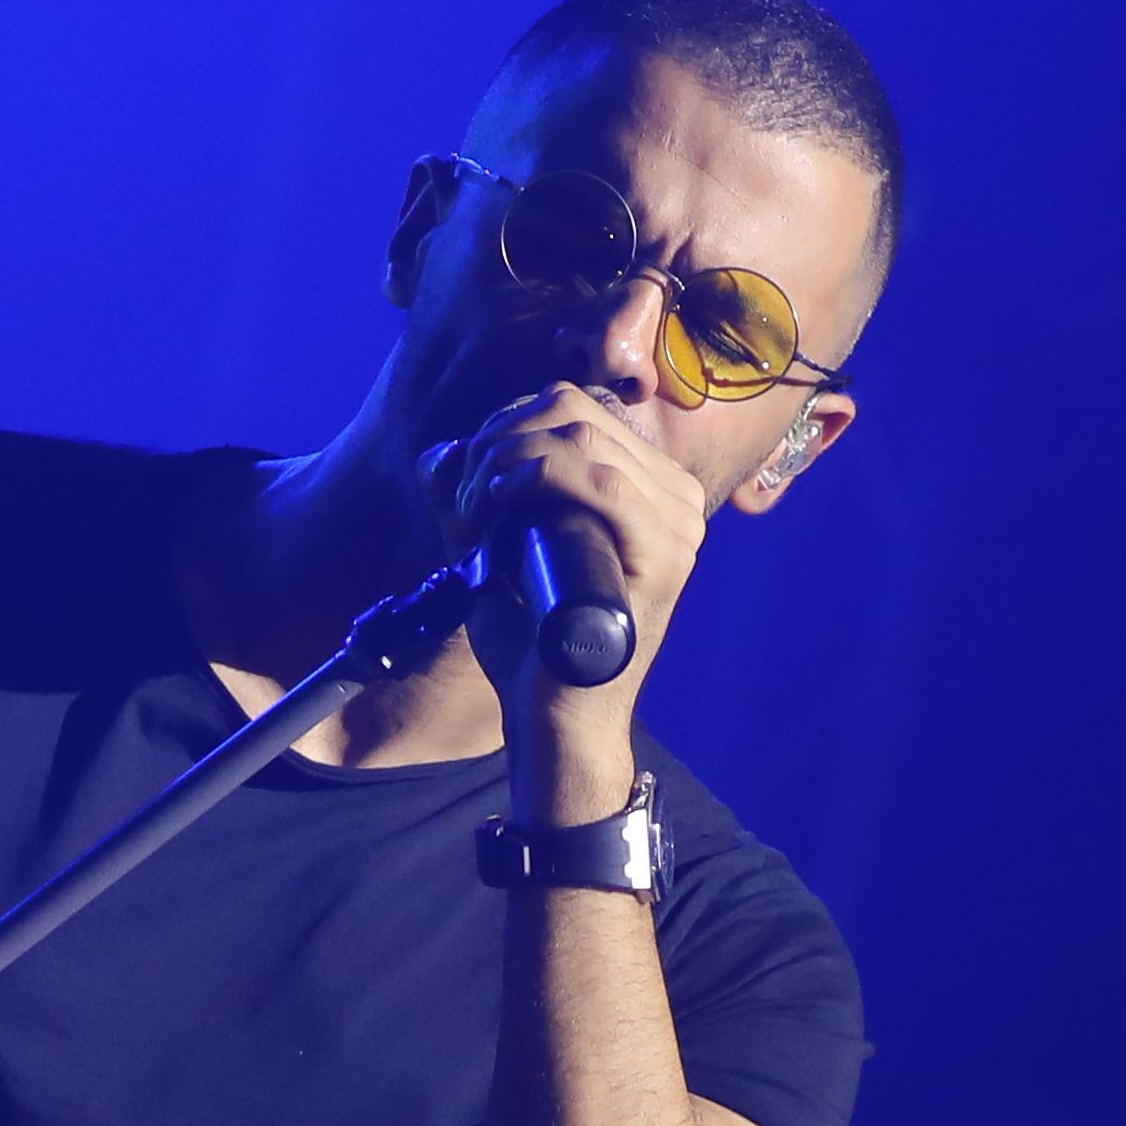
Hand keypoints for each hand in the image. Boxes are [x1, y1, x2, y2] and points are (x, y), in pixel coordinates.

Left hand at [437, 379, 719, 775]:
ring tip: (474, 511)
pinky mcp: (667, 556)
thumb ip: (469, 499)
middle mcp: (675, 496)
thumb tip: (446, 451)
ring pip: (584, 434)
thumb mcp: (492, 551)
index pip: (573, 404)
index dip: (505, 423)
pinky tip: (499, 503)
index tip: (466, 479)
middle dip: (499, 438)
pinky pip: (604, 480)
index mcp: (648, 485)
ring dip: (508, 459)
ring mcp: (679, 524)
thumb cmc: (529, 643)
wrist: (553, 721)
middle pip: (574, 408)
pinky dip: (540, 474)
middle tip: (464, 497)